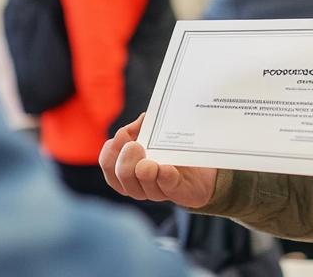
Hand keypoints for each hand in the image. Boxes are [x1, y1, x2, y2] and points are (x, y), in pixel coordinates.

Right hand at [99, 114, 218, 207]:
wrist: (204, 170)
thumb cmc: (173, 151)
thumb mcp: (156, 135)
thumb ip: (146, 126)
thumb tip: (143, 120)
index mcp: (128, 170)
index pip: (107, 164)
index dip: (110, 151)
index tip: (122, 137)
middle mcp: (139, 184)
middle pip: (122, 177)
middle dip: (125, 161)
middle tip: (134, 147)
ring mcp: (158, 191)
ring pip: (142, 188)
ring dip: (144, 172)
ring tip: (148, 162)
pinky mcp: (180, 193)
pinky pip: (169, 187)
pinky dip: (165, 177)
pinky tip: (166, 169)